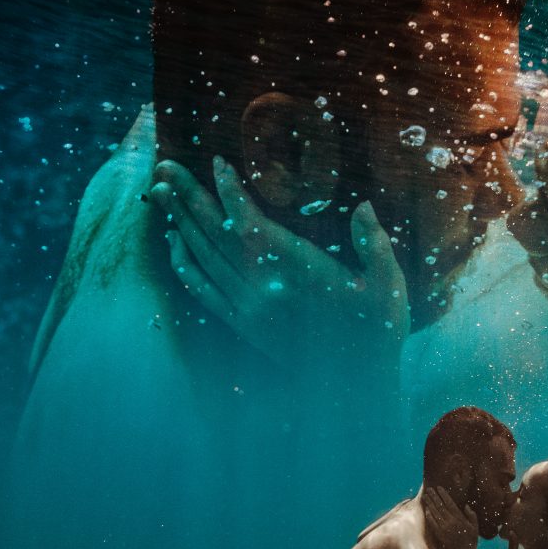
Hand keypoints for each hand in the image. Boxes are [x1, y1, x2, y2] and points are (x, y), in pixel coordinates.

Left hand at [149, 156, 409, 376]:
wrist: (355, 385)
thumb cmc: (376, 331)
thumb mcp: (387, 285)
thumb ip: (374, 244)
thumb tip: (364, 204)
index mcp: (297, 272)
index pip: (251, 223)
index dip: (230, 192)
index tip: (215, 162)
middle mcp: (264, 288)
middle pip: (215, 235)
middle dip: (188, 197)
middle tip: (164, 166)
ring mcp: (249, 308)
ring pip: (203, 258)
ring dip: (179, 222)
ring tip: (159, 190)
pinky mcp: (243, 325)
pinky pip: (202, 290)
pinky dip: (183, 263)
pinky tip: (173, 242)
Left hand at [421, 486, 478, 548]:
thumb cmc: (470, 540)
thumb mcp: (475, 527)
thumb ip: (472, 515)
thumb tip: (466, 506)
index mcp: (460, 518)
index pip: (450, 503)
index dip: (444, 495)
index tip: (439, 488)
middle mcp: (452, 522)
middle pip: (441, 506)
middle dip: (435, 497)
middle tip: (429, 489)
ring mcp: (445, 528)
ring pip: (436, 513)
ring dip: (430, 504)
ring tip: (426, 496)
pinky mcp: (439, 534)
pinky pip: (433, 523)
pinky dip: (430, 516)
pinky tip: (427, 510)